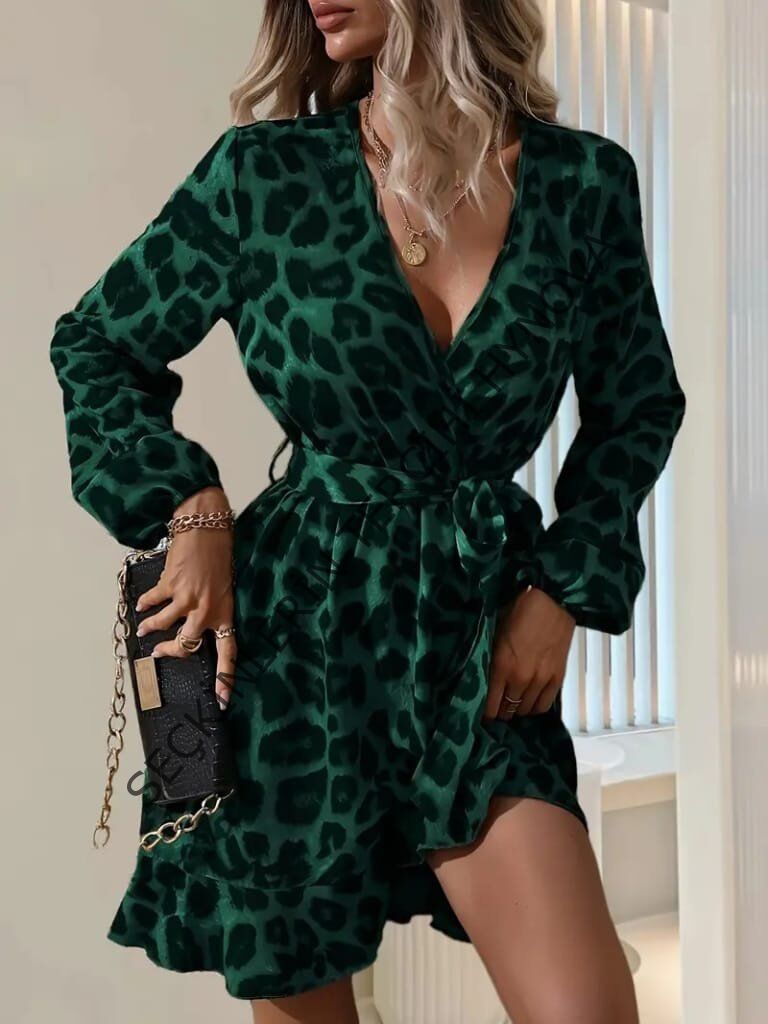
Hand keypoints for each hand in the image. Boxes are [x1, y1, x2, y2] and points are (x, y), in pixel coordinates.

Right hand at [134, 487, 236, 710]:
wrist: (207, 526)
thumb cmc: (220, 555)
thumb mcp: (226, 586)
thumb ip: (213, 609)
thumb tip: (195, 627)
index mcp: (225, 612)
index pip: (228, 652)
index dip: (225, 678)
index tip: (223, 701)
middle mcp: (207, 610)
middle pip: (186, 646)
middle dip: (169, 652)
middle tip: (159, 653)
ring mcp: (187, 599)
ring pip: (163, 626)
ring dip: (150, 627)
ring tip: (143, 628)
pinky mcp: (170, 585)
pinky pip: (153, 602)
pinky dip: (146, 604)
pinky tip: (142, 604)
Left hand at [484, 586, 575, 720]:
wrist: (553, 600)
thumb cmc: (520, 609)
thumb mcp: (495, 630)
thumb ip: (489, 656)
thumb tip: (481, 674)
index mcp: (502, 665)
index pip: (490, 704)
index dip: (484, 712)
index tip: (481, 712)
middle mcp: (521, 677)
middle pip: (507, 710)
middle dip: (499, 711)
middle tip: (496, 706)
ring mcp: (541, 679)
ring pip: (525, 709)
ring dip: (516, 709)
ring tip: (512, 703)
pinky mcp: (557, 678)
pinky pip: (544, 705)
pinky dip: (535, 707)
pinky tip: (529, 702)